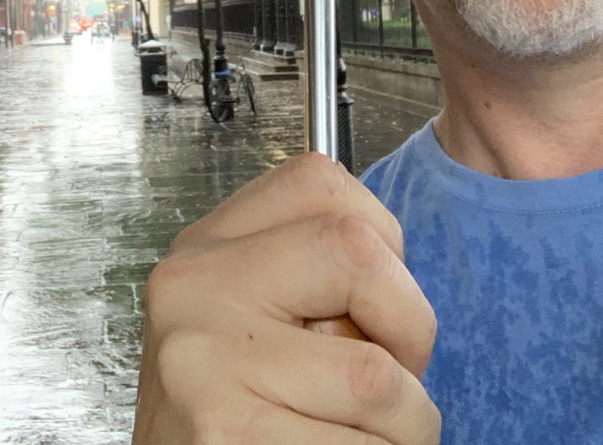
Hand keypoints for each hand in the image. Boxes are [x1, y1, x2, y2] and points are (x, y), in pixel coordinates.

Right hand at [132, 152, 439, 443]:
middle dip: (410, 325)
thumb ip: (305, 274)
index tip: (372, 301)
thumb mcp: (247, 318)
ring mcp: (205, 363)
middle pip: (358, 251)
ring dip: (405, 423)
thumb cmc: (226, 417)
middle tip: (387, 378)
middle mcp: (193, 290)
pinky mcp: (230, 435)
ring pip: (377, 375)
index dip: (381, 242)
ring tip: (358, 432)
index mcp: (205, 248)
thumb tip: (394, 277)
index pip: (320, 182)